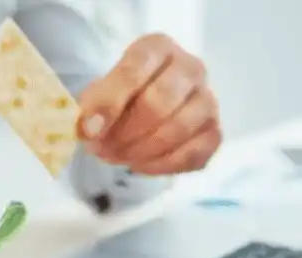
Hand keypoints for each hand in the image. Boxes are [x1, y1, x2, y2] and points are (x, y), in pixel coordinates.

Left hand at [76, 34, 220, 175]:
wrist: (141, 116)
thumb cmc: (118, 102)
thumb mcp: (97, 96)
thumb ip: (92, 107)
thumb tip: (89, 129)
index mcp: (158, 48)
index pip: (135, 70)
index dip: (109, 103)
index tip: (88, 131)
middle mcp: (190, 68)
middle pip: (159, 103)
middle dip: (125, 133)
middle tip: (103, 149)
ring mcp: (207, 100)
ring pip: (178, 129)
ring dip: (141, 151)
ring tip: (119, 156)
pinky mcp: (213, 133)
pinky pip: (192, 154)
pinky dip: (160, 166)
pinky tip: (140, 164)